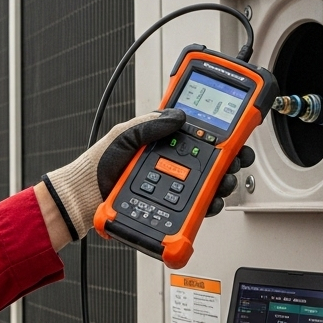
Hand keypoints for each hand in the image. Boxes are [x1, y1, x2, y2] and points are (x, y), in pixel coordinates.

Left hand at [42, 109, 253, 241]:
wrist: (83, 195)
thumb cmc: (99, 163)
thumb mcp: (125, 133)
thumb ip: (151, 123)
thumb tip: (178, 115)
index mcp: (164, 139)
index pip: (200, 132)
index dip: (222, 129)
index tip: (238, 128)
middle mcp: (172, 162)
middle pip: (213, 159)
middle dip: (232, 159)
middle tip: (237, 159)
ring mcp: (173, 184)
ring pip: (210, 184)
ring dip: (224, 182)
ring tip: (225, 180)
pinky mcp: (171, 206)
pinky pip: (196, 207)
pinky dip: (209, 205)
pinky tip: (212, 201)